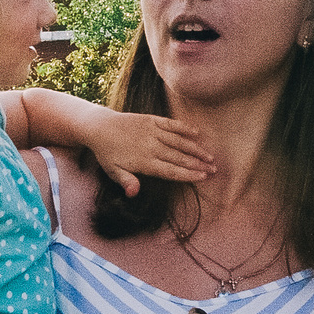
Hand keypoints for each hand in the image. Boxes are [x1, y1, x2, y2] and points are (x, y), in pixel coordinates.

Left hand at [87, 110, 214, 196]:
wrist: (100, 127)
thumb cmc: (108, 153)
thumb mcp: (113, 171)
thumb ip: (126, 181)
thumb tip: (134, 193)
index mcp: (144, 162)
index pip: (171, 171)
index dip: (188, 174)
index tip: (203, 177)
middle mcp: (151, 146)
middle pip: (179, 158)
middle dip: (198, 164)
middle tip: (214, 170)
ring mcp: (153, 132)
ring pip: (179, 142)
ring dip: (196, 149)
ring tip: (210, 156)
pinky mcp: (151, 120)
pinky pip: (171, 124)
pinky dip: (184, 128)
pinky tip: (196, 133)